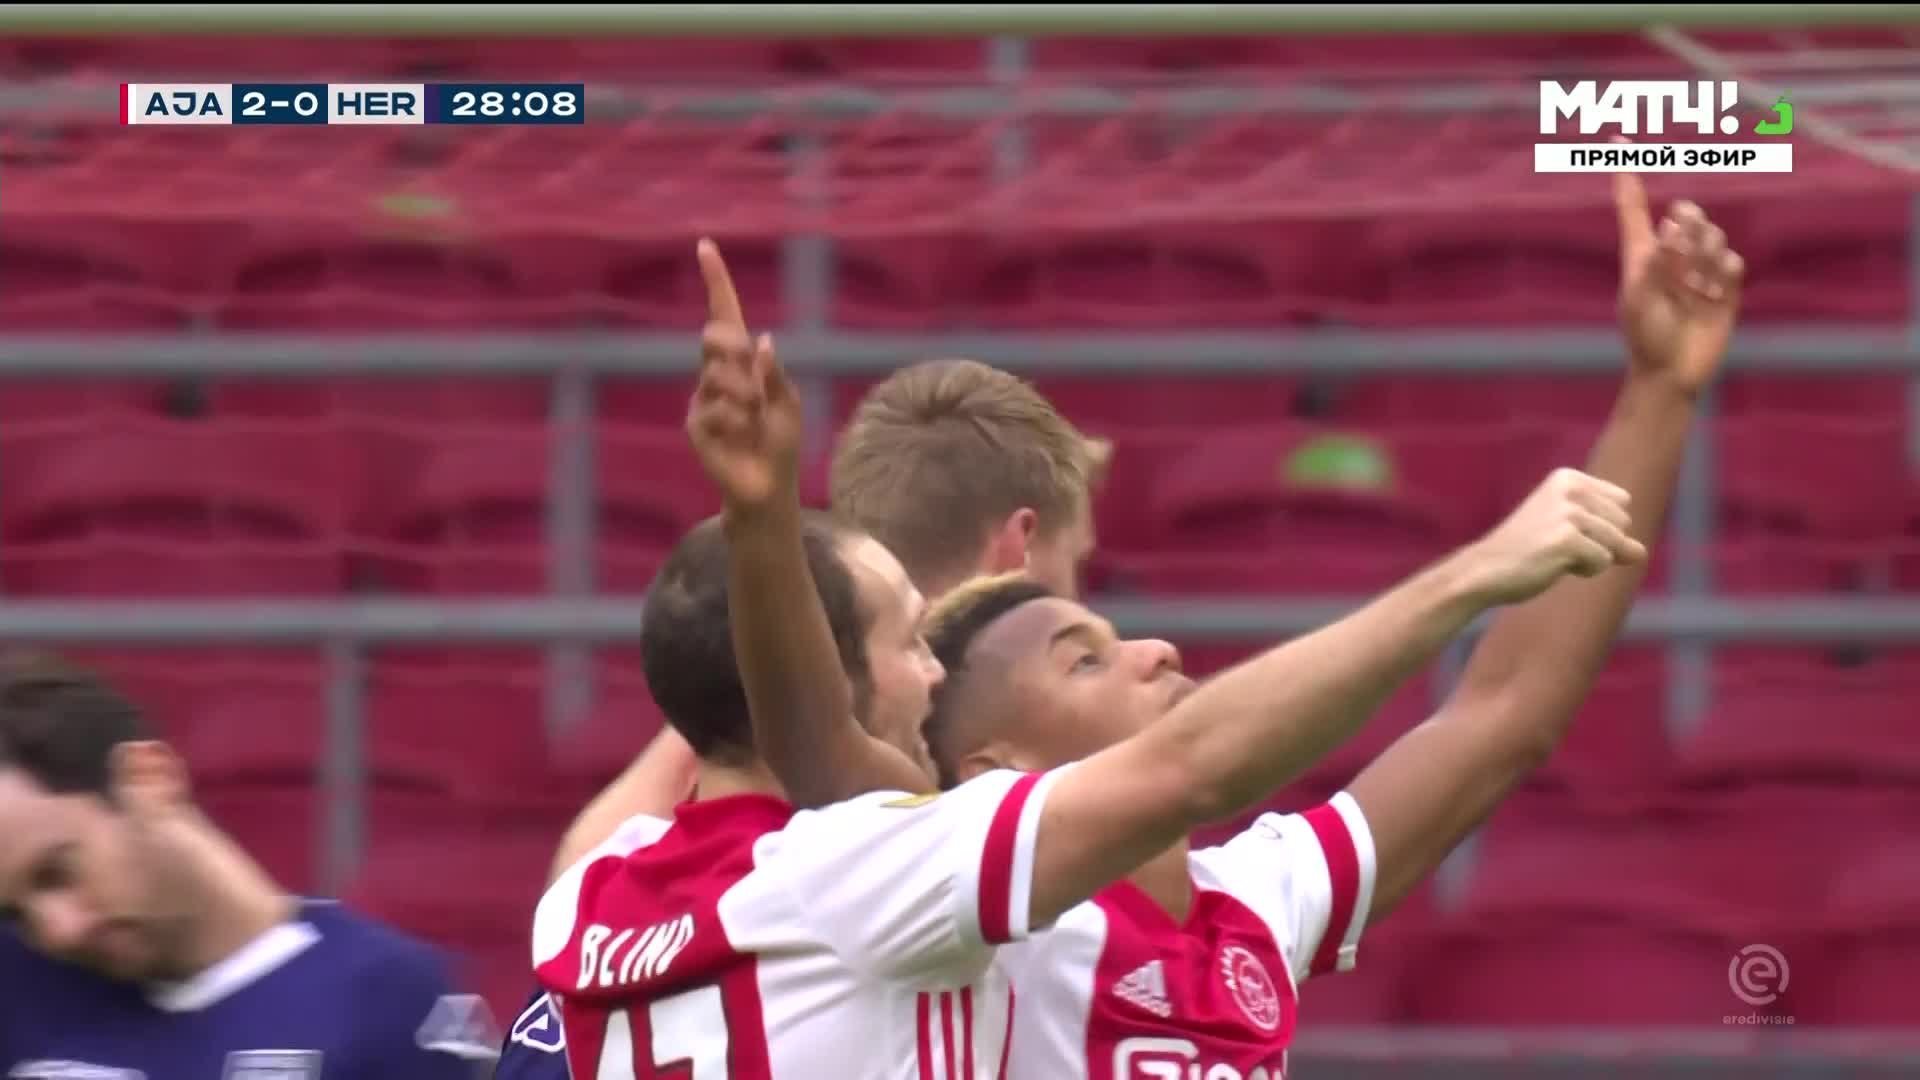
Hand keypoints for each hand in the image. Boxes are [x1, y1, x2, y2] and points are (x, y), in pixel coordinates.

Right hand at [686, 238, 800, 509]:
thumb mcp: (786, 404)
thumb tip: (763, 340)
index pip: (725, 315)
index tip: (706, 246)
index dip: (716, 282)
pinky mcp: (695, 423)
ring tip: (753, 422)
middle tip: (754, 385)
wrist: (766, 487)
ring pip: (719, 376)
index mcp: (743, 364)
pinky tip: (740, 439)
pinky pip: (715, 409)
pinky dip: (736, 423)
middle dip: (734, 351)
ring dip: (745, 399)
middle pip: (717, 336)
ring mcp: (702, 397)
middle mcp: (717, 374)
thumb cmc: (779, 444)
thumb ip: (774, 375)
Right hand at [1462, 467, 1646, 604]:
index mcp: (1568, 478)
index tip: (1564, 531)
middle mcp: (1570, 489)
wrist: (1486, 570)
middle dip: (1599, 543)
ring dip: (1592, 559)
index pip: (1622, 503)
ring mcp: (1568, 512)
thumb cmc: (1526, 551)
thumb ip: (1610, 539)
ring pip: (1616, 543)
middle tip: (1557, 546)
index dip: (1601, 526)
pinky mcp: (1566, 538)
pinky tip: (1553, 565)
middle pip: (1623, 523)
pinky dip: (1584, 570)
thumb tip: (1641, 553)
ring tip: (1554, 556)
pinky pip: (1603, 561)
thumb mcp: (1570, 535)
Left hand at [1612, 160, 1745, 395]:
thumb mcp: (1638, 299)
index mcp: (1643, 256)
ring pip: (1713, 238)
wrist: (1671, 373)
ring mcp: (1701, 274)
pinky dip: (1724, 271)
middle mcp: (1673, 259)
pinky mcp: (1725, 292)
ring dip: (1705, 251)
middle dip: (1688, 222)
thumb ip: (1653, 262)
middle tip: (1681, 235)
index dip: (1628, 178)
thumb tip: (1670, 226)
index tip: (1617, 139)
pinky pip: (1733, 265)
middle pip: (1686, 218)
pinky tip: (1712, 291)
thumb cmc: (1644, 336)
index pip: (1635, 210)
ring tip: (1694, 282)